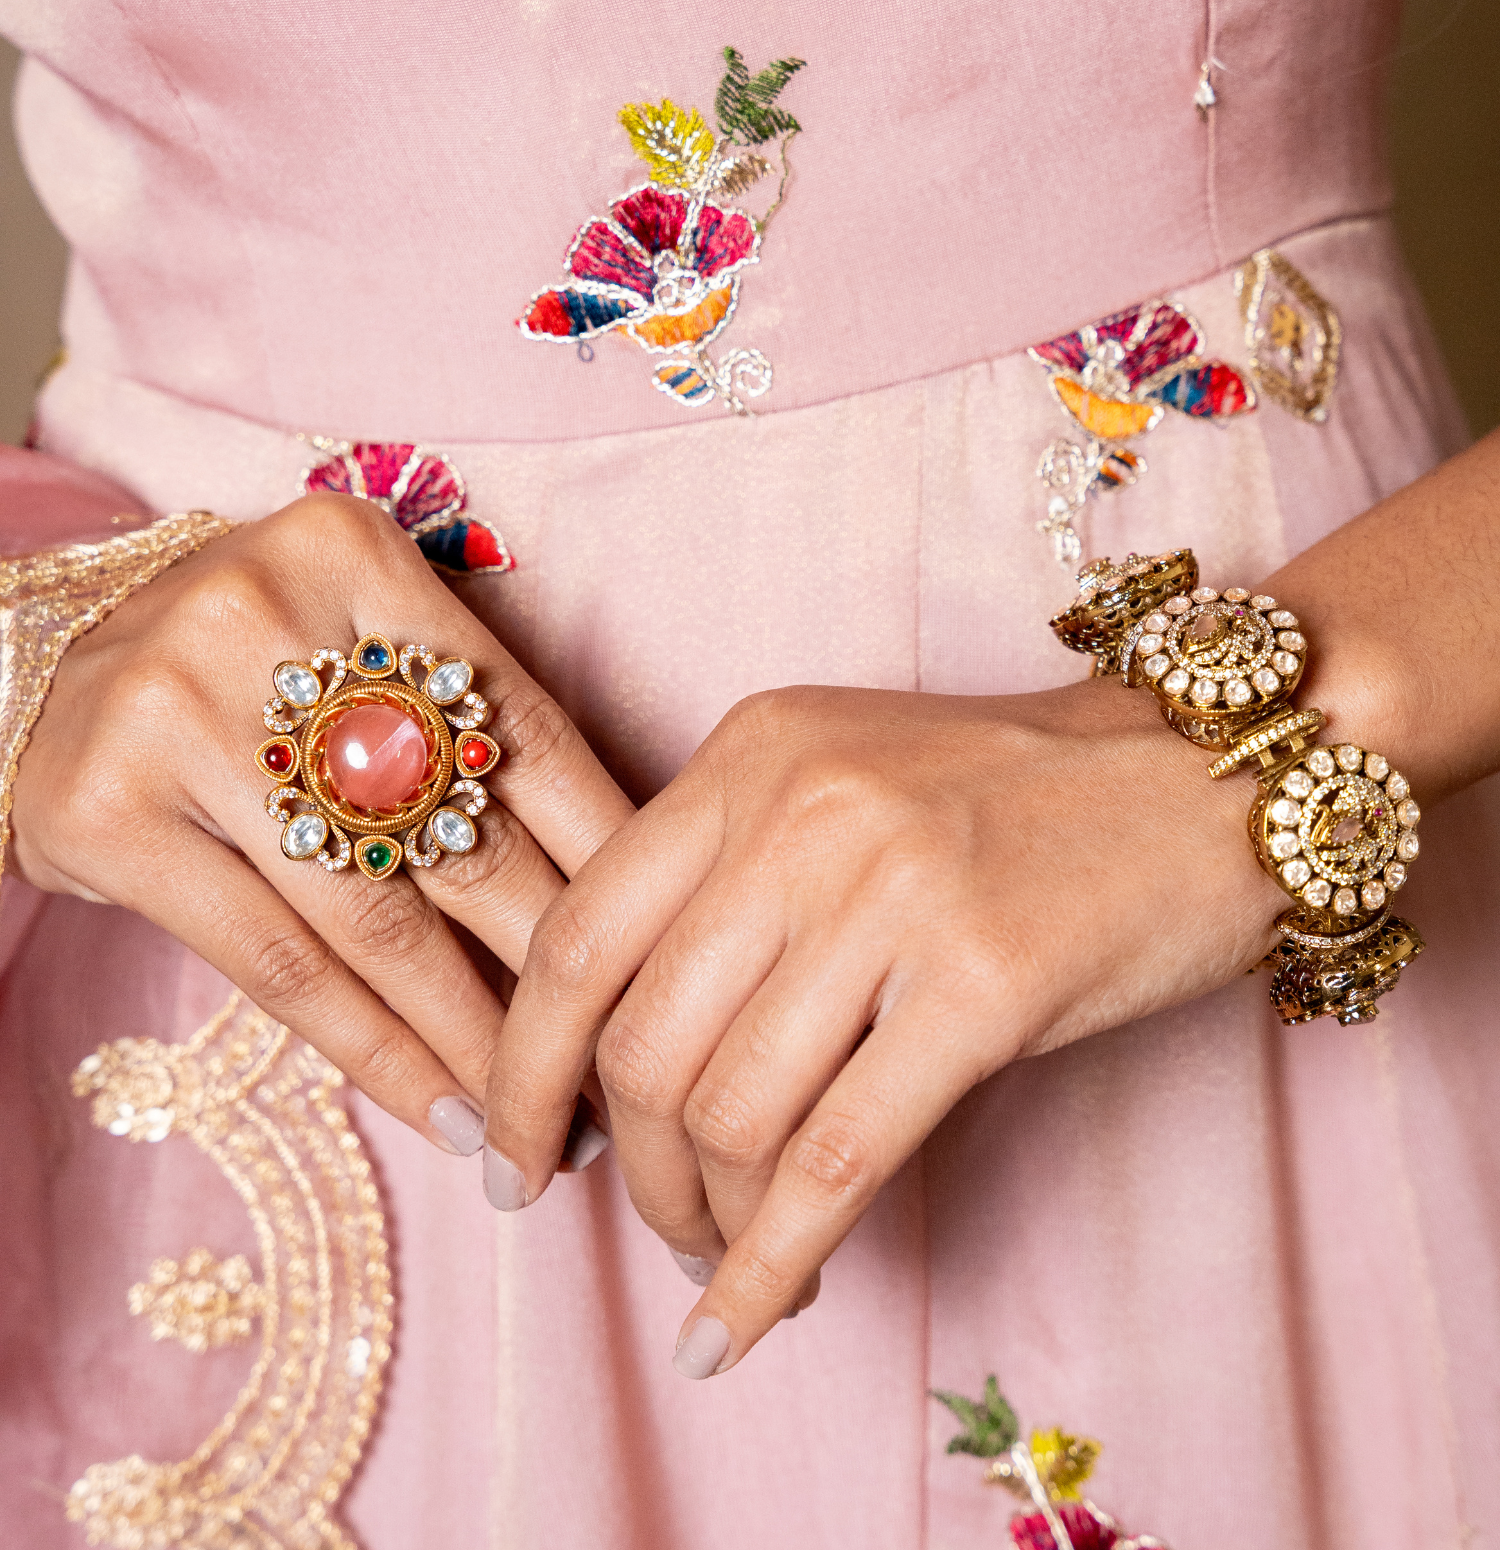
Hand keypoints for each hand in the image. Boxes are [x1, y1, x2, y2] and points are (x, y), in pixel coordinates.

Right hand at [10, 492, 633, 1151]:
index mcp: (360, 557)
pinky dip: (371, 1047)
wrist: (47, 663)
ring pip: (374, 915)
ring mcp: (178, 712)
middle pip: (460, 827)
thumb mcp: (356, 642)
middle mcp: (268, 618)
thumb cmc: (253, 668)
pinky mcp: (108, 812)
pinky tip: (434, 1104)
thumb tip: (612, 883)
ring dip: (473, 1034)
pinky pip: (276, 964)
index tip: (673, 944)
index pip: (525, 730)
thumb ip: (460, 720)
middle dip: (557, 965)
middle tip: (623, 1056)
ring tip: (537, 1119)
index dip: (611, 854)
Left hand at [480, 677, 1281, 1371]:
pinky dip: (775, 1264)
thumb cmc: (1018, 800)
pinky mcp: (983, 983)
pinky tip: (754, 1318)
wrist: (1204, 779)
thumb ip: (732, 883)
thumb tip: (616, 1070)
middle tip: (654, 1225)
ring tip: (730, 1258)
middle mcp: (800, 809)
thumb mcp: (847, 789)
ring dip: (709, 1222)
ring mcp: (891, 891)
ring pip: (730, 1113)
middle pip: (642, 1042)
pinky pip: (836, 1161)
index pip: (580, 934)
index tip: (510, 1156)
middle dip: (628, 1169)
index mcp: (750, 754)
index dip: (523, 1070)